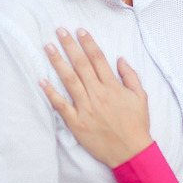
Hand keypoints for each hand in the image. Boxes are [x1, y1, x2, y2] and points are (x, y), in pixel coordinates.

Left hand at [40, 28, 153, 167]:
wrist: (131, 152)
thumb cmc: (137, 125)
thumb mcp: (141, 97)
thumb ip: (131, 76)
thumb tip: (120, 59)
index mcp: (113, 87)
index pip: (98, 59)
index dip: (88, 43)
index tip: (79, 30)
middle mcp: (98, 94)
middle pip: (81, 64)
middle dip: (69, 46)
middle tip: (59, 31)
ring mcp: (86, 108)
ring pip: (69, 80)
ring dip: (58, 62)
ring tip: (48, 47)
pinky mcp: (77, 123)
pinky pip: (61, 105)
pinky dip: (51, 93)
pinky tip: (41, 80)